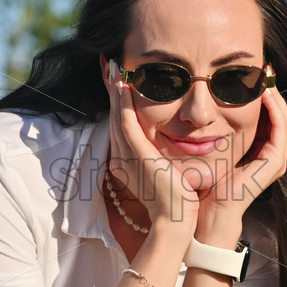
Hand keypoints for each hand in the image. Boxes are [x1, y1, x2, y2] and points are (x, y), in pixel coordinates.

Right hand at [102, 56, 199, 228]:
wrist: (175, 222)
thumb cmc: (177, 203)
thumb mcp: (167, 175)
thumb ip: (164, 160)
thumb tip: (173, 147)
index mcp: (128, 161)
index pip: (121, 123)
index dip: (118, 101)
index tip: (118, 81)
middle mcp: (122, 157)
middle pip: (114, 115)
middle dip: (112, 89)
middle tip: (109, 65)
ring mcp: (127, 156)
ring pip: (117, 115)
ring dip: (115, 90)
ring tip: (114, 68)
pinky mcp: (137, 156)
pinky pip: (126, 123)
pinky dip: (122, 104)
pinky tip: (123, 86)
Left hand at [195, 83, 286, 242]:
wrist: (209, 210)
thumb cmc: (206, 182)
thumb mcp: (211, 148)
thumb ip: (212, 130)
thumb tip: (199, 106)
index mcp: (259, 151)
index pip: (267, 116)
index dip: (262, 94)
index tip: (251, 73)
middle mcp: (271, 155)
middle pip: (278, 114)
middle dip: (271, 89)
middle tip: (263, 67)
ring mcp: (276, 159)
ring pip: (283, 118)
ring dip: (276, 95)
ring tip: (266, 75)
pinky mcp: (275, 162)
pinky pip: (281, 128)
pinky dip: (275, 109)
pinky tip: (265, 93)